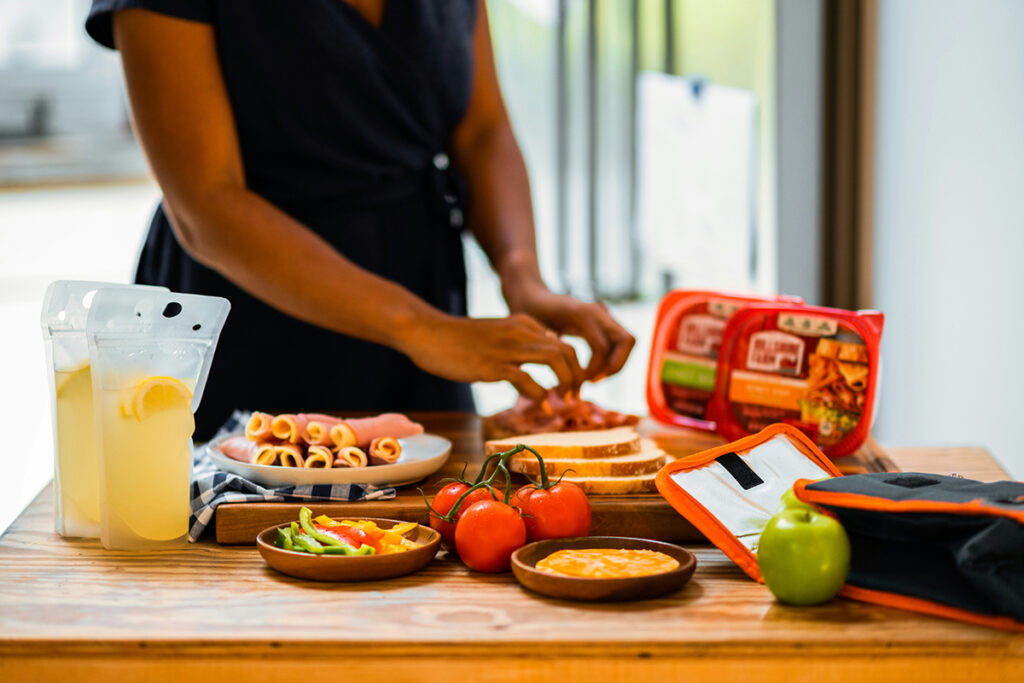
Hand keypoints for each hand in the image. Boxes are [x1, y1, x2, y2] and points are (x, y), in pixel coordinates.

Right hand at [399, 313, 584, 399]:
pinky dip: (540, 396)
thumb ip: (519, 343)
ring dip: (566, 384)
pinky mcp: (492, 366)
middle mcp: (521, 332)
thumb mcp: (496, 333)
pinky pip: (527, 380)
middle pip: (567, 350)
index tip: (571, 388)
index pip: (563, 342)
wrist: (426, 331)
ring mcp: (507, 348)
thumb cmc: (457, 337)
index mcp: (523, 324)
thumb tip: (538, 364)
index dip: (574, 368)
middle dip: (577, 377)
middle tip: (574, 398)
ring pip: (555, 359)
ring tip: (563, 403)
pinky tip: (542, 407)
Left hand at [503, 280, 634, 380]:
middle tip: (593, 381)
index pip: (601, 347)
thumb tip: (563, 374)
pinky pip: (617, 342)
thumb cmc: (526, 313)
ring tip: (591, 379)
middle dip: (615, 366)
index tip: (577, 382)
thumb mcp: (533, 330)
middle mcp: (598, 311)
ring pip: (626, 342)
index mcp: (582, 313)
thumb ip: (549, 347)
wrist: (529, 294)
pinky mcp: (602, 321)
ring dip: (614, 364)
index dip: (592, 369)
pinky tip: (589, 372)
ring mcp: (603, 314)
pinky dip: (609, 359)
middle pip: (627, 341)